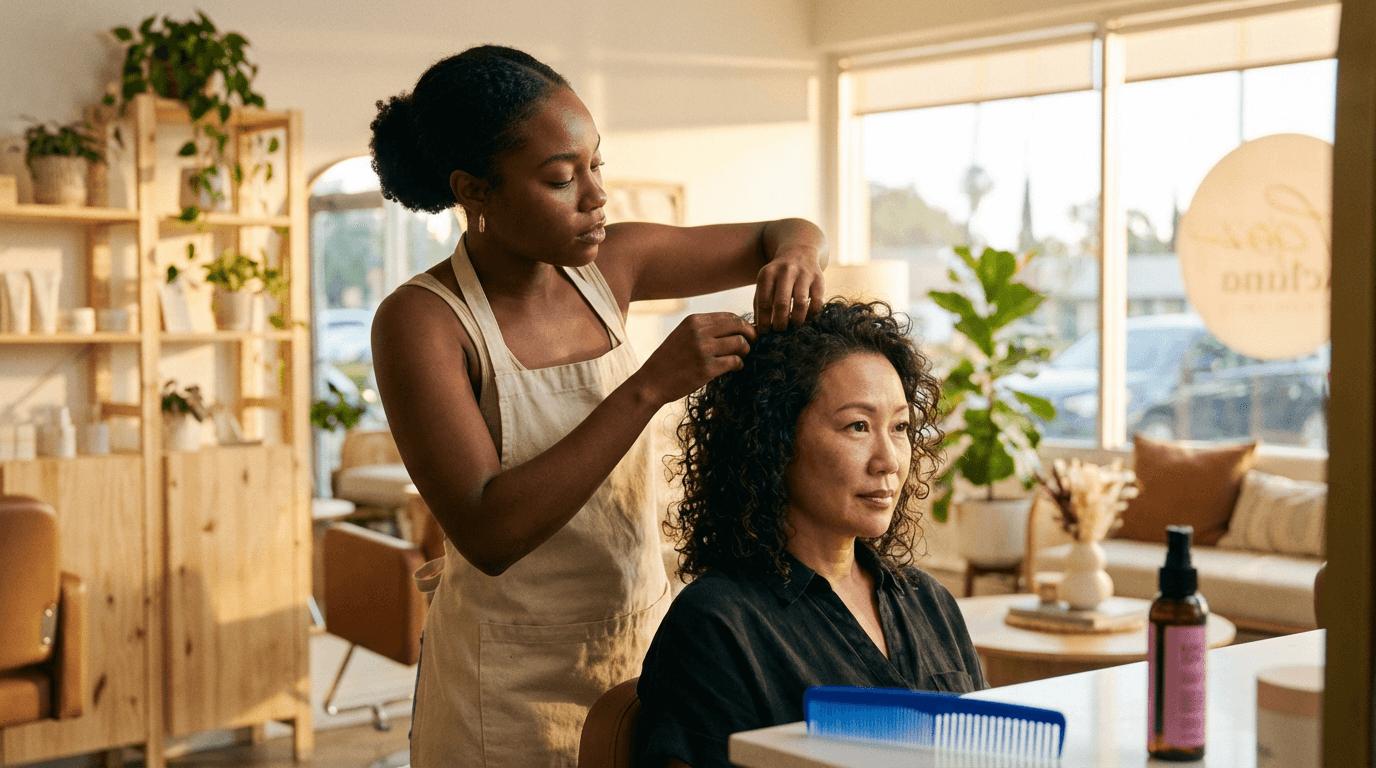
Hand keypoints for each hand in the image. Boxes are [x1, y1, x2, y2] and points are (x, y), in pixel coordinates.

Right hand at [636, 313, 756, 404]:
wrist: (652, 382)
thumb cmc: (668, 360)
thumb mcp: (682, 335)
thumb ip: (704, 329)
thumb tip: (734, 327)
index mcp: (694, 320)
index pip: (729, 316)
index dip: (743, 324)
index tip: (748, 333)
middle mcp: (699, 332)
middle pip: (738, 327)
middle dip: (751, 335)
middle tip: (753, 344)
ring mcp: (703, 350)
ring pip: (740, 344)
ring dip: (745, 351)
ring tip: (740, 357)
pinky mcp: (707, 368)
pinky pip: (734, 362)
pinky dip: (738, 365)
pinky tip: (734, 368)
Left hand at [754, 246, 824, 331]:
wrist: (800, 252)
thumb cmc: (779, 276)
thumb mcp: (765, 283)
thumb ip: (760, 303)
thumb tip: (758, 329)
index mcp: (768, 274)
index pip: (764, 302)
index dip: (764, 321)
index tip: (765, 332)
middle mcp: (786, 271)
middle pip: (781, 304)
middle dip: (780, 323)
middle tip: (780, 330)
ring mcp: (804, 274)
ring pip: (801, 304)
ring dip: (796, 320)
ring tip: (793, 325)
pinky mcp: (819, 278)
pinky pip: (817, 302)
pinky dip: (811, 314)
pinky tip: (807, 316)